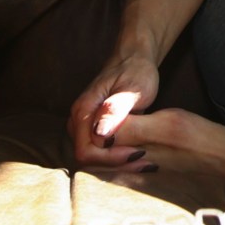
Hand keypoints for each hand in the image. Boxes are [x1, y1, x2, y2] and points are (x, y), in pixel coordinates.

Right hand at [69, 50, 160, 171]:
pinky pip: (100, 153)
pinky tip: (139, 154)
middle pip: (87, 159)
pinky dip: (119, 158)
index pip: (86, 151)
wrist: (134, 60)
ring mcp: (84, 126)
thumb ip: (115, 110)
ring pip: (93, 158)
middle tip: (146, 160)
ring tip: (145, 158)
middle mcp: (78, 121)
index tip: (137, 152)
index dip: (110, 158)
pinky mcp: (94, 130)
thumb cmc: (136, 71)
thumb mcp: (132, 89)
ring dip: (117, 164)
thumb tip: (99, 133)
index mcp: (83, 111)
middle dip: (115, 165)